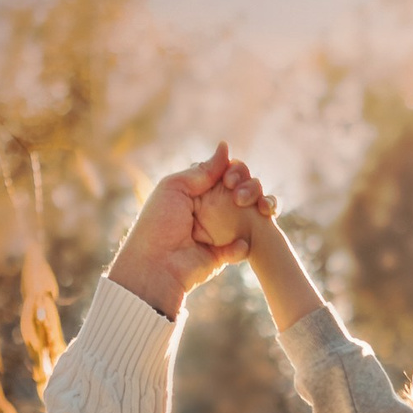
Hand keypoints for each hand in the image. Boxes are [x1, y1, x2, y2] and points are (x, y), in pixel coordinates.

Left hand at [105, 144, 270, 320]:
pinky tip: (237, 243)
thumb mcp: (176, 187)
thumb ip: (203, 171)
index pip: (223, 175)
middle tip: (240, 196)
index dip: (233, 171)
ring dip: (254, 210)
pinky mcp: (225, 254)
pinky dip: (243, 244)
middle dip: (248, 188)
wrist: (157, 265)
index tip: (231, 176)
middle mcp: (210, 210)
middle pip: (240, 192)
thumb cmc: (159, 224)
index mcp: (196, 192)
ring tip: (252, 210)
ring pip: (248, 216)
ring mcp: (219, 232)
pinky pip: (244, 246)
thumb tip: (226, 147)